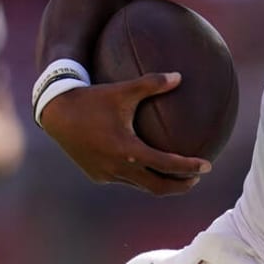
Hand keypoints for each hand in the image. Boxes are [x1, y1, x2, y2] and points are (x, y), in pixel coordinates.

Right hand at [38, 73, 211, 194]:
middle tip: (196, 178)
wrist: (55, 113)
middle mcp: (119, 168)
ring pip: (140, 185)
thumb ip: (152, 83)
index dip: (189, 167)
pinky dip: (138, 176)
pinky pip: (123, 179)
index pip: (167, 165)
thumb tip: (180, 76)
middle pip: (158, 187)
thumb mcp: (123, 89)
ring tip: (174, 174)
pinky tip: (144, 166)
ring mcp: (107, 175)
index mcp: (129, 150)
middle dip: (180, 185)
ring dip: (159, 182)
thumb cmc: (92, 98)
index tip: (207, 166)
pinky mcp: (97, 175)